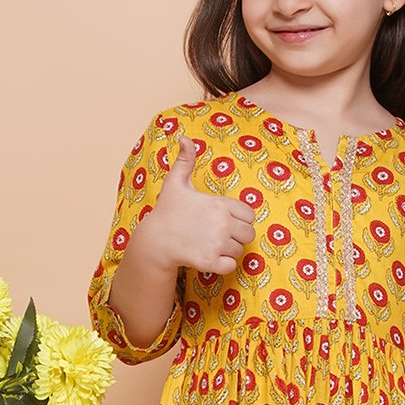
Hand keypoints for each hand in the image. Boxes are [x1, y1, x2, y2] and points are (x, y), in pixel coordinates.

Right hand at [138, 135, 254, 275]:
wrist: (155, 240)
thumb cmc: (167, 211)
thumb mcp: (176, 182)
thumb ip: (185, 160)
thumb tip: (184, 138)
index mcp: (219, 204)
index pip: (249, 214)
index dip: (240, 219)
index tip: (224, 220)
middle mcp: (222, 223)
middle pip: (248, 234)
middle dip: (237, 236)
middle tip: (218, 235)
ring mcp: (216, 244)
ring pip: (239, 250)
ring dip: (229, 250)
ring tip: (212, 245)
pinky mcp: (210, 262)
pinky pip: (231, 266)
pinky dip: (224, 265)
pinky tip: (211, 258)